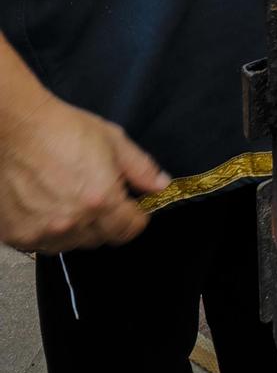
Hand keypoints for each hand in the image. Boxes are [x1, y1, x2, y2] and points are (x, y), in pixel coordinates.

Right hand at [0, 89, 169, 252]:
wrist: (19, 128)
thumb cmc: (63, 129)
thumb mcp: (113, 141)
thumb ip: (141, 169)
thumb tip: (160, 186)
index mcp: (101, 199)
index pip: (129, 229)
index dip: (135, 218)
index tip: (133, 212)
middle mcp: (73, 221)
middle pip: (102, 238)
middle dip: (107, 221)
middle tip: (97, 196)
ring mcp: (44, 231)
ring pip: (73, 243)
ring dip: (78, 228)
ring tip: (70, 197)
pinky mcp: (19, 235)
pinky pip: (44, 244)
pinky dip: (49, 230)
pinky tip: (49, 205)